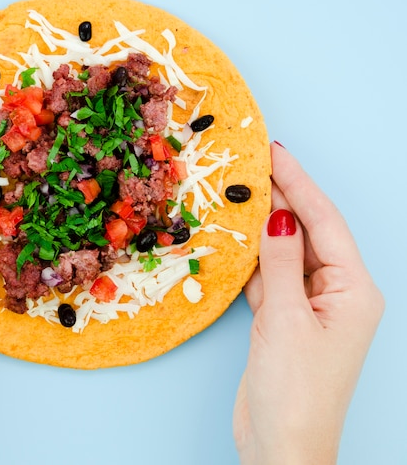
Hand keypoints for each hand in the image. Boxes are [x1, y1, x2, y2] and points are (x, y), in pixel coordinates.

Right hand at [233, 143, 383, 464]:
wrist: (281, 446)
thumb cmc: (296, 390)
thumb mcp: (286, 320)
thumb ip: (280, 265)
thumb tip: (278, 218)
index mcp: (353, 290)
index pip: (324, 223)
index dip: (299, 185)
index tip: (276, 154)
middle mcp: (336, 293)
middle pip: (306, 233)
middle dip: (281, 200)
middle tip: (252, 166)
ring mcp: (308, 306)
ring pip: (285, 253)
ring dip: (263, 227)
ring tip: (241, 192)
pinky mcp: (283, 319)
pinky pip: (269, 276)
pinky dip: (253, 258)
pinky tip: (237, 237)